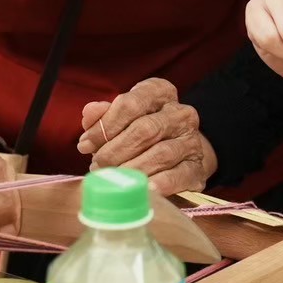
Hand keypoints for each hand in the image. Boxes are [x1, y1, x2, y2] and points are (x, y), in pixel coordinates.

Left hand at [75, 79, 214, 194]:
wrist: (179, 154)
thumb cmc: (142, 134)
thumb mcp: (121, 119)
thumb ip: (104, 115)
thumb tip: (90, 113)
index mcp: (160, 93)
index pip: (131, 103)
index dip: (105, 126)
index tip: (85, 145)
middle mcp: (181, 113)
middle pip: (145, 129)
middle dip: (115, 151)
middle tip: (97, 166)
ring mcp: (192, 140)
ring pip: (160, 153)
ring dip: (131, 169)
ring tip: (113, 179)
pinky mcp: (197, 168)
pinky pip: (178, 175)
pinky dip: (159, 183)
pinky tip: (143, 189)